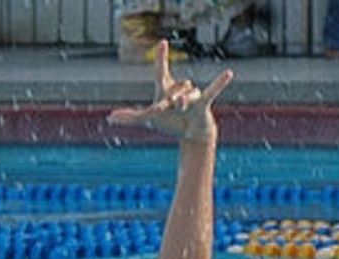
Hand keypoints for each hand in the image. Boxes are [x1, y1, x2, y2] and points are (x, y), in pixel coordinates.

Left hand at [107, 41, 232, 142]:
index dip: (162, 58)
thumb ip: (130, 117)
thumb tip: (110, 118)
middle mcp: (179, 90)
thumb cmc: (170, 124)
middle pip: (174, 88)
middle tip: (169, 108)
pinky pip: (213, 90)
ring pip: (187, 94)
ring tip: (183, 109)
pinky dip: (220, 82)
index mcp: (165, 90)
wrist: (192, 135)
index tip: (163, 42)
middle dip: (171, 100)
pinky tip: (229, 73)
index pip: (161, 71)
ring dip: (184, 104)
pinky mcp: (203, 103)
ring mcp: (192, 96)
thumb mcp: (149, 120)